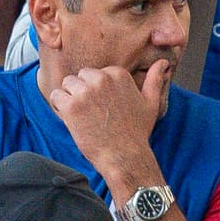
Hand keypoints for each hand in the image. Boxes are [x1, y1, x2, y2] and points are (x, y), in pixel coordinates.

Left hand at [47, 60, 170, 179]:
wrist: (124, 157)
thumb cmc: (136, 132)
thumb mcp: (150, 103)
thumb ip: (155, 80)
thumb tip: (163, 63)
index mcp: (118, 74)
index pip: (95, 73)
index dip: (97, 91)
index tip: (104, 107)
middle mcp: (101, 79)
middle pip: (80, 76)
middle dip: (82, 91)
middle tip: (92, 113)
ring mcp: (85, 92)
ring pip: (67, 84)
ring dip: (70, 98)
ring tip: (83, 116)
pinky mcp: (71, 106)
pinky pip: (56, 96)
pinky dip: (59, 107)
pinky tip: (72, 119)